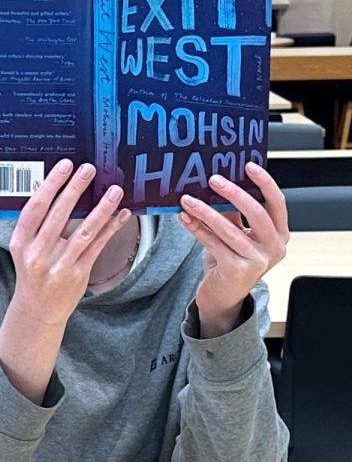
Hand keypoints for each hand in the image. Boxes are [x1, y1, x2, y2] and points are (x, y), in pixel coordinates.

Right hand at [9, 159, 131, 326]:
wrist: (38, 309)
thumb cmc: (33, 273)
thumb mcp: (24, 249)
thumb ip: (36, 226)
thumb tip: (57, 190)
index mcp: (20, 243)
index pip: (34, 209)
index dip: (50, 186)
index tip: (64, 166)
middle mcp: (37, 254)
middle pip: (58, 216)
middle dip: (75, 189)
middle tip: (88, 169)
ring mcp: (58, 266)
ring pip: (83, 231)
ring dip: (101, 208)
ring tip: (114, 190)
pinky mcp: (78, 275)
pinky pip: (97, 247)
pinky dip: (110, 228)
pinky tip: (121, 215)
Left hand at [177, 162, 288, 337]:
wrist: (222, 296)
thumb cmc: (229, 260)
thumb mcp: (236, 234)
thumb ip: (233, 213)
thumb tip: (216, 184)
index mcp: (278, 234)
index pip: (277, 203)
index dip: (265, 183)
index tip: (248, 166)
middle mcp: (274, 247)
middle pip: (257, 213)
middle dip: (233, 193)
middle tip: (213, 179)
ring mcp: (257, 261)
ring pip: (229, 229)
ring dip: (205, 211)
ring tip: (187, 199)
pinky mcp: (237, 270)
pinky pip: (214, 243)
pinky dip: (197, 229)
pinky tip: (184, 217)